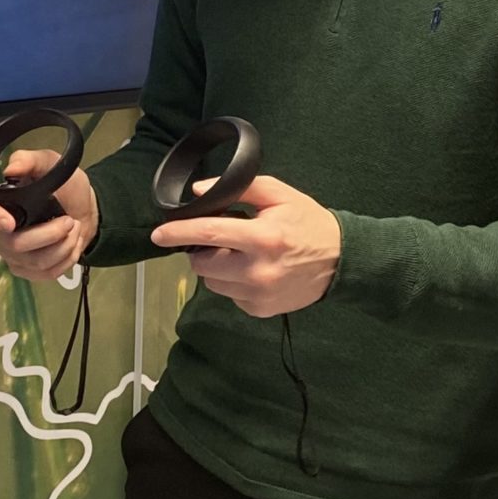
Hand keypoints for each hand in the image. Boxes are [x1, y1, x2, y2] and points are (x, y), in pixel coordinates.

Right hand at [0, 149, 97, 282]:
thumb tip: (11, 168)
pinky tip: (71, 244)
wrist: (85, 210)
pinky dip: (66, 258)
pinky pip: (45, 273)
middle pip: (14, 243)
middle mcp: (0, 229)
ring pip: (34, 261)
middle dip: (48, 234)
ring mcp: (13, 253)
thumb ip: (30, 160)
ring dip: (63, 245)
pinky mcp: (28, 270)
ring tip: (73, 228)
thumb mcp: (51, 164)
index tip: (11, 222)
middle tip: (68, 221)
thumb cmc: (65, 187)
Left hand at [149, 174, 340, 316]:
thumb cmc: (306, 221)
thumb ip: (239, 188)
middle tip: (218, 239)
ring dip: (215, 267)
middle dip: (201, 250)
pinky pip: (229, 295)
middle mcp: (258, 271)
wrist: (340, 260)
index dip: (178, 233)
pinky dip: (232, 282)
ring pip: (213, 283)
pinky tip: (252, 270)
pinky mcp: (260, 311)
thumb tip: (198, 192)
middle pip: (204, 264)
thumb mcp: (278, 194)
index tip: (157, 233)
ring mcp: (259, 295)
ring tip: (238, 254)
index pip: (208, 234)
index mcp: (262, 238)